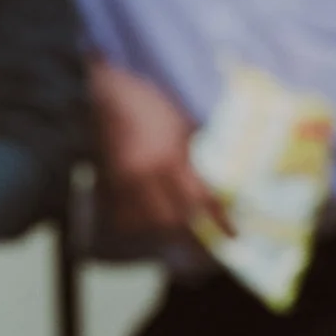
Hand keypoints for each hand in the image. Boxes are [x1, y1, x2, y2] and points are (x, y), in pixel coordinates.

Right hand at [90, 62, 223, 240]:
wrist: (102, 95)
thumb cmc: (147, 105)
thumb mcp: (182, 125)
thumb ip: (194, 158)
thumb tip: (213, 187)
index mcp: (169, 156)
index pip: (201, 198)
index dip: (220, 220)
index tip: (234, 235)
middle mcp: (146, 175)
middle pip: (174, 220)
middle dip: (193, 234)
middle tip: (208, 240)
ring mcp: (123, 183)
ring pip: (148, 224)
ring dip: (166, 231)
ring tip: (179, 230)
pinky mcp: (106, 185)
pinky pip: (125, 217)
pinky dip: (140, 224)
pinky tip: (150, 221)